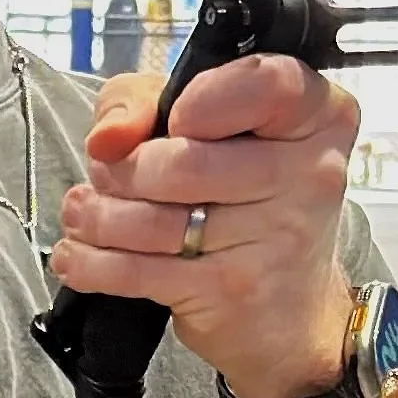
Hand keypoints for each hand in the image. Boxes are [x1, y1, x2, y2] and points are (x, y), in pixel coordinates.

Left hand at [48, 58, 359, 397]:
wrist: (289, 314)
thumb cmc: (243, 198)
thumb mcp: (206, 122)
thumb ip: (144, 99)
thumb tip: (107, 139)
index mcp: (319, 115)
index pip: (268, 83)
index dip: (204, 98)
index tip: (177, 119)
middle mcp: (311, 174)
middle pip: (184, 160)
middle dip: (122, 170)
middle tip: (109, 177)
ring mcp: (276, 238)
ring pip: (150, 219)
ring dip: (98, 216)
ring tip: (89, 214)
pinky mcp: (234, 291)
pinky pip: (135, 271)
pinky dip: (90, 261)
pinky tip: (79, 253)